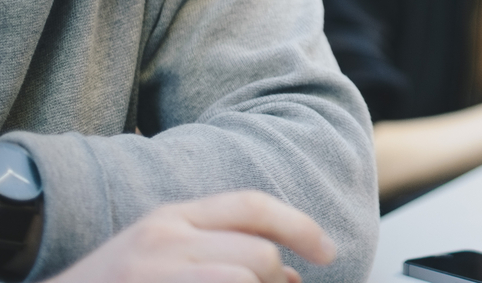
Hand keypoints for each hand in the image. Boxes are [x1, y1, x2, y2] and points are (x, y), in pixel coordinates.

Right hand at [47, 191, 335, 282]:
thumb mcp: (159, 254)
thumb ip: (218, 251)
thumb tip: (286, 272)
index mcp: (171, 216)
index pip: (253, 206)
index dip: (300, 226)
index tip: (327, 251)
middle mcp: (163, 239)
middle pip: (256, 254)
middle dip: (277, 278)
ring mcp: (154, 272)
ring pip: (243, 278)